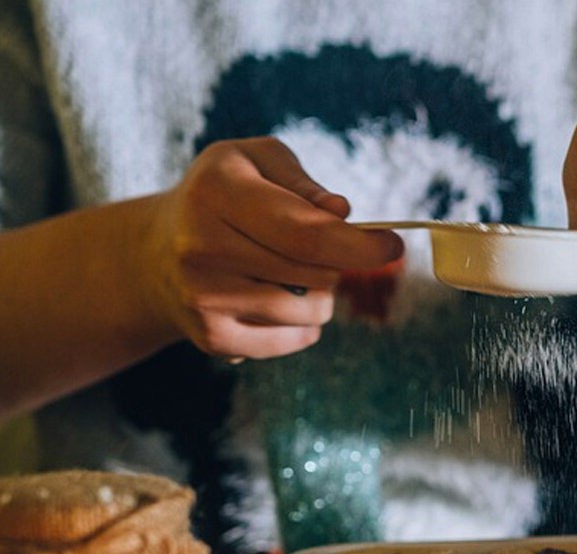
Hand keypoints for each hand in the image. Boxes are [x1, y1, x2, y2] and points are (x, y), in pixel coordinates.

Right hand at [144, 137, 402, 358]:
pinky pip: (292, 340)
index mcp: (215, 191)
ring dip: (321, 295)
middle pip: (315, 273)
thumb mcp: (258, 163)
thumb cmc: (227, 195)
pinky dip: (302, 324)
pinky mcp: (212, 338)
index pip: (306, 232)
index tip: (392, 246)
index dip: (360, 245)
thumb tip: (342, 214)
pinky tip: (276, 300)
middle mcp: (200, 246)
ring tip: (293, 275)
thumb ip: (304, 184)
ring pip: (310, 311)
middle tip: (319, 251)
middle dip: (337, 264)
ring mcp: (202, 298)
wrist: (156, 252)